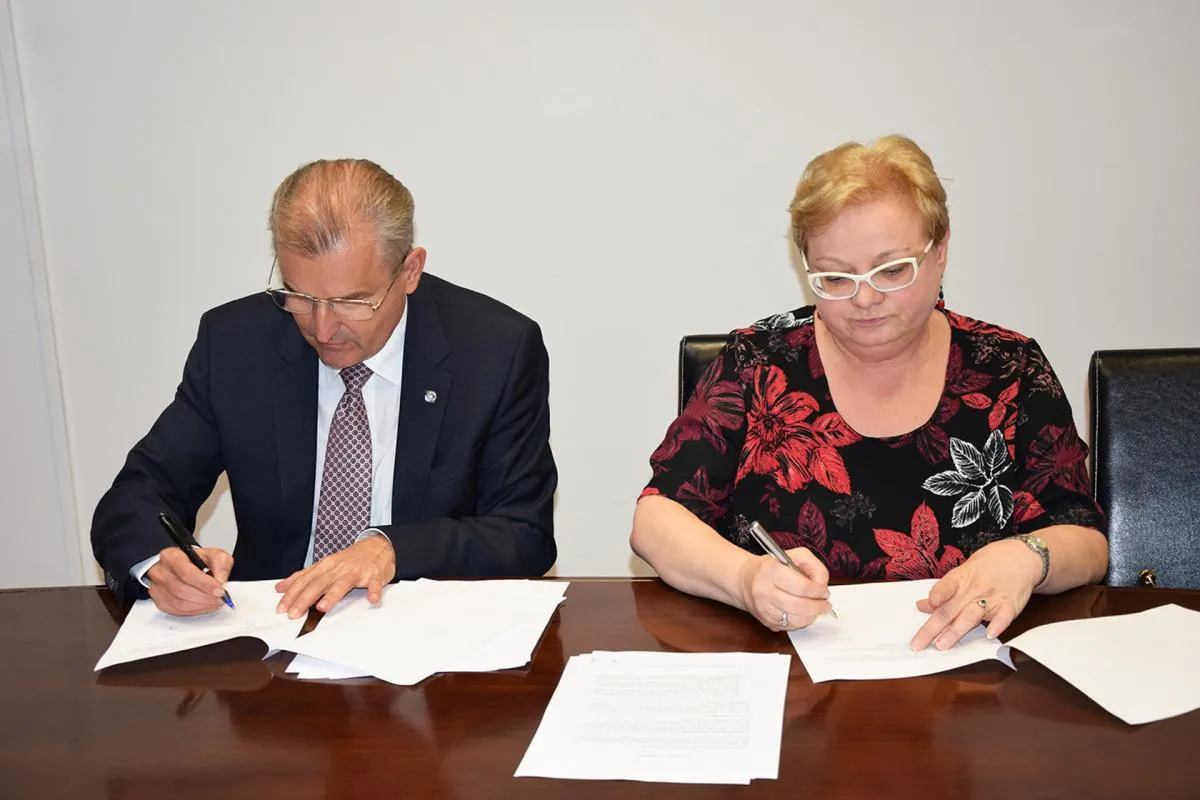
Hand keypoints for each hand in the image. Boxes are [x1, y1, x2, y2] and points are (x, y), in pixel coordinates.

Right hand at [146, 546, 233, 615]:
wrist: (184, 566)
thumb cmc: (196, 560)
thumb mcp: (213, 554)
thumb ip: (220, 563)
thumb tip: (220, 580)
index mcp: (172, 556)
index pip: (186, 572)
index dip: (204, 584)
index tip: (219, 590)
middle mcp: (161, 572)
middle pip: (182, 590)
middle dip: (205, 597)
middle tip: (220, 599)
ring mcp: (158, 588)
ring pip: (179, 603)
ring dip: (201, 606)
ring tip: (214, 603)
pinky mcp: (160, 601)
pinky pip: (177, 611)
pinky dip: (194, 611)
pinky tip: (204, 606)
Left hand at [275, 536, 395, 618]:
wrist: (378, 546)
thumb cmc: (350, 559)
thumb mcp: (324, 565)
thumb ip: (304, 576)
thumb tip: (281, 587)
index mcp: (326, 566)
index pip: (305, 580)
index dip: (292, 594)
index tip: (282, 607)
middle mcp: (339, 568)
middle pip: (319, 584)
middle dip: (305, 599)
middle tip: (294, 613)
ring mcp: (357, 572)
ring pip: (342, 584)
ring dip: (332, 595)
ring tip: (323, 607)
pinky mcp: (374, 575)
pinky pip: (374, 584)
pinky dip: (373, 591)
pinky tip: (372, 599)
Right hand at [738, 547, 832, 630]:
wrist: (745, 581)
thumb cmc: (771, 567)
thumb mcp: (793, 555)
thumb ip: (813, 566)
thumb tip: (822, 585)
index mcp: (771, 571)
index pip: (801, 587)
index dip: (818, 591)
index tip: (824, 592)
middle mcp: (765, 591)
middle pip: (799, 606)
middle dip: (818, 607)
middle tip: (826, 605)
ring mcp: (764, 609)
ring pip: (795, 620)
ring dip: (811, 616)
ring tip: (816, 609)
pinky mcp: (766, 621)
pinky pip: (790, 627)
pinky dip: (801, 622)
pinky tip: (804, 614)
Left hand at [910, 538, 1042, 649]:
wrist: (1021, 557)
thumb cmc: (988, 565)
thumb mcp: (963, 573)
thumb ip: (944, 592)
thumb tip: (922, 605)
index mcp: (960, 578)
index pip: (946, 586)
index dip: (936, 595)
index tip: (922, 605)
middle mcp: (974, 589)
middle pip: (951, 610)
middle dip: (933, 628)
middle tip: (919, 644)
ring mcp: (992, 598)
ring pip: (971, 616)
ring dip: (956, 631)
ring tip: (943, 644)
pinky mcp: (1010, 605)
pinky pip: (1003, 617)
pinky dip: (997, 626)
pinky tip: (989, 634)